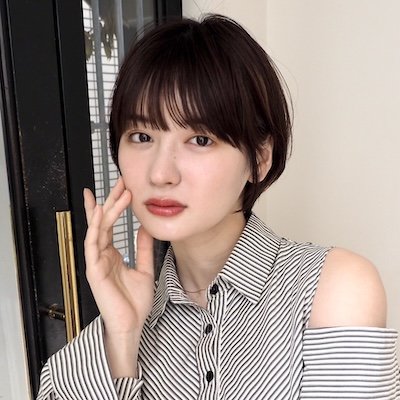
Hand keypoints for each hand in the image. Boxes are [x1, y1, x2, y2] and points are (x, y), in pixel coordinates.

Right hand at [83, 177, 154, 336]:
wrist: (132, 325)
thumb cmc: (135, 302)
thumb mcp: (144, 269)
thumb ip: (143, 249)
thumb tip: (145, 228)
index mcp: (112, 254)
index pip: (110, 225)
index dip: (115, 206)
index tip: (122, 188)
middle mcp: (102, 255)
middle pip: (103, 222)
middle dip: (110, 201)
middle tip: (120, 181)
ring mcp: (96, 262)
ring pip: (98, 229)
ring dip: (106, 209)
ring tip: (117, 192)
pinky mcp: (94, 270)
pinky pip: (92, 245)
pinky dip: (96, 228)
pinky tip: (100, 212)